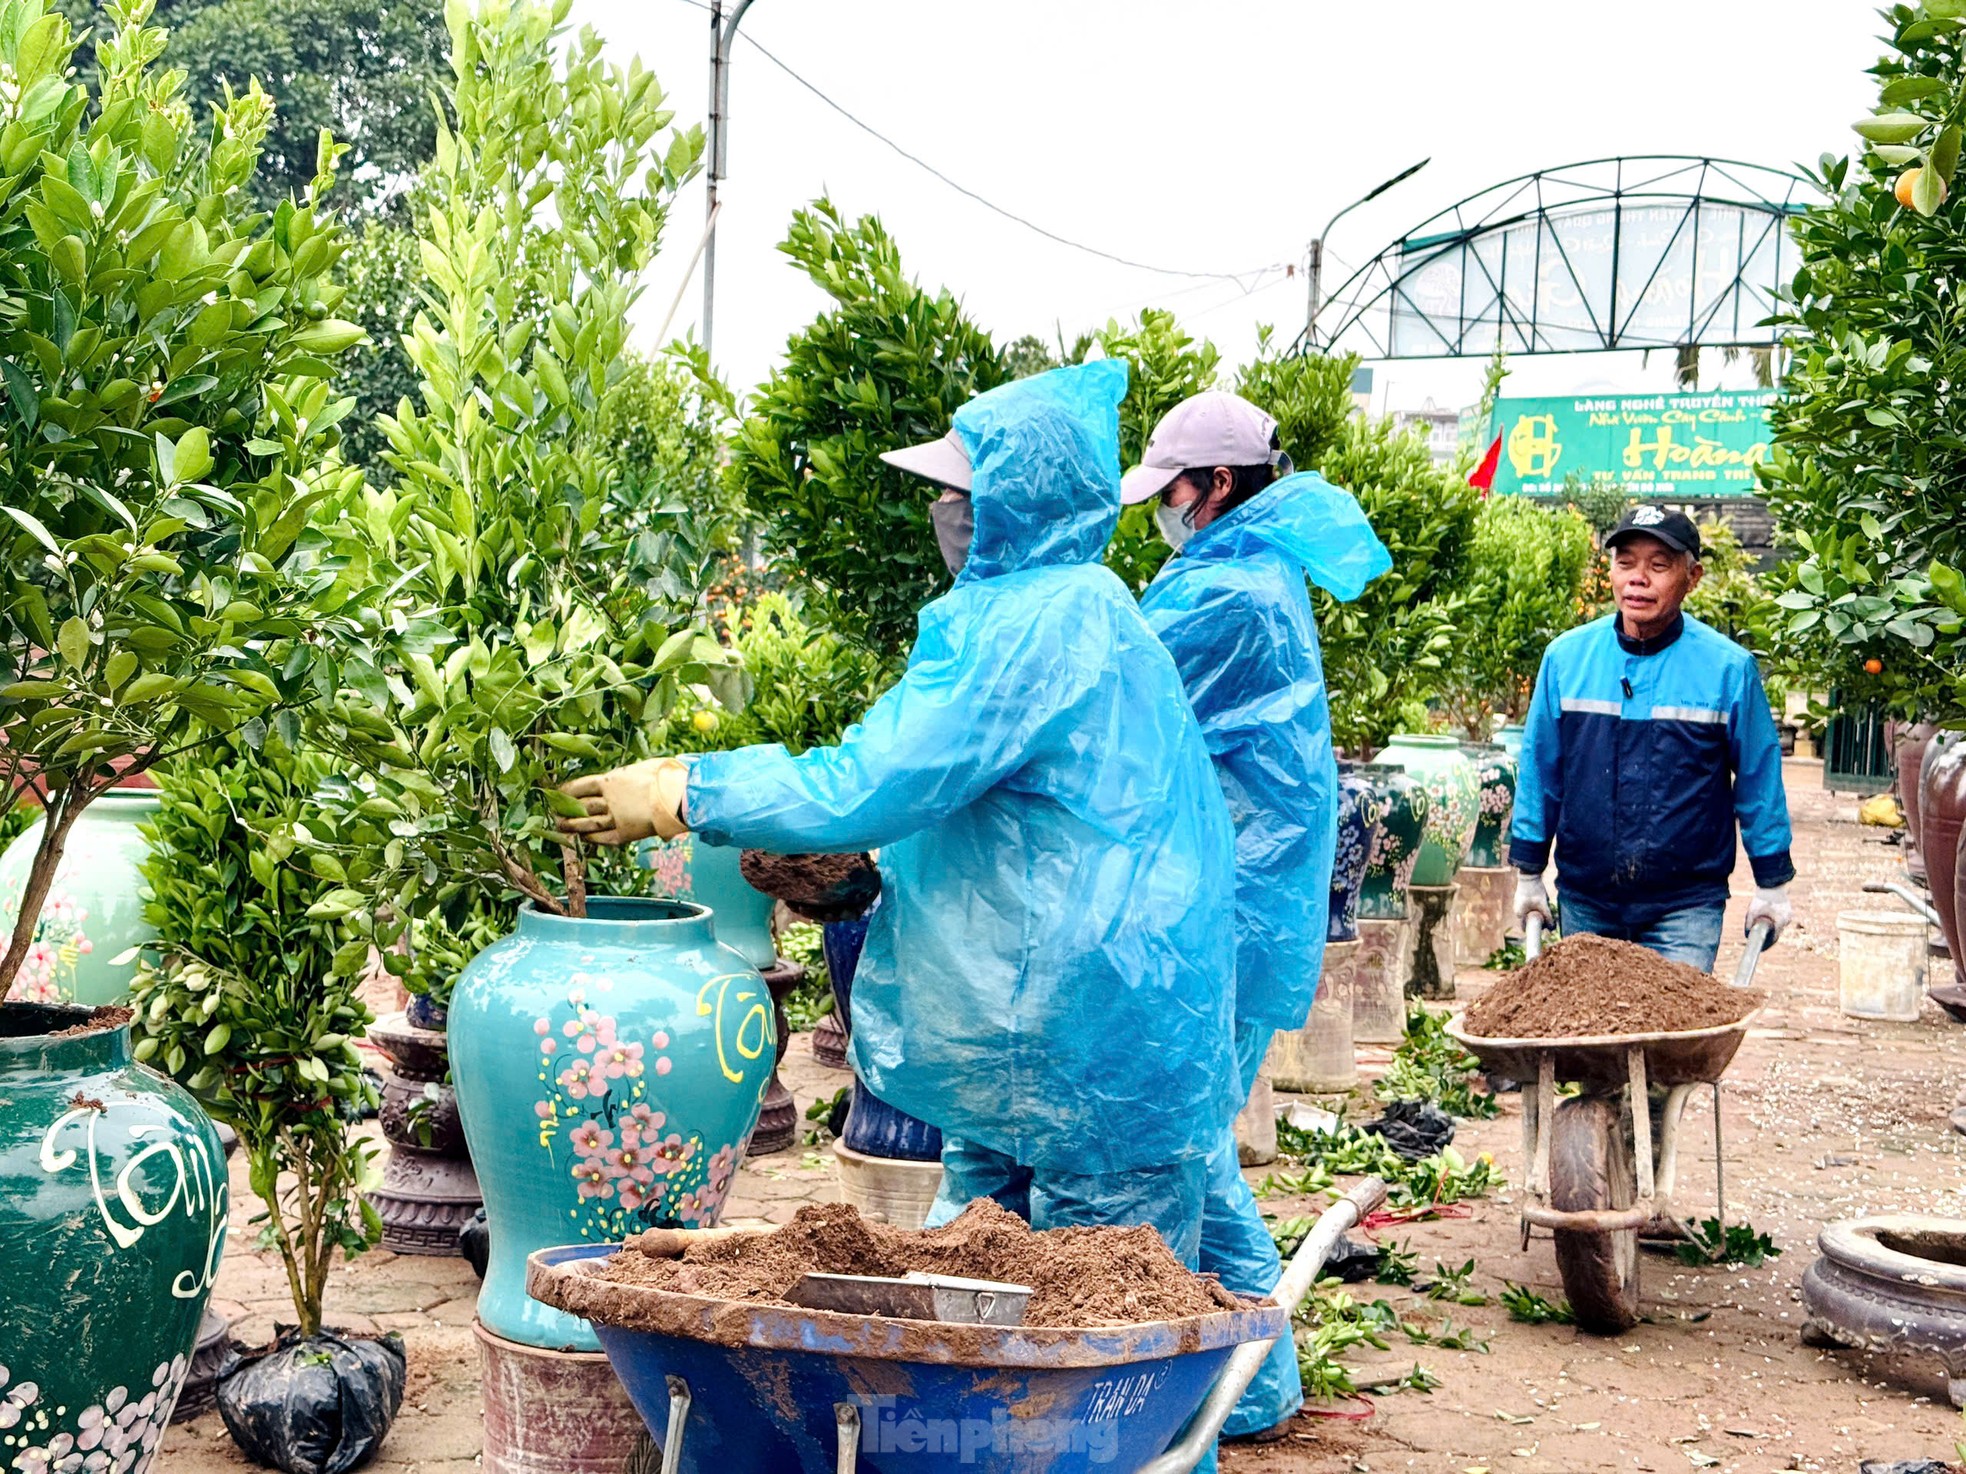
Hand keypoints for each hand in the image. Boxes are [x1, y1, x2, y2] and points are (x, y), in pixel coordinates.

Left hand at [557, 757, 689, 845]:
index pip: (581, 785)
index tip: (558, 792)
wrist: (678, 797)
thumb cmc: (666, 777)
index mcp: (612, 780)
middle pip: (581, 805)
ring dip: (573, 826)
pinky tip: (584, 838)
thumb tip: (636, 772)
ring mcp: (616, 817)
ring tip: (562, 828)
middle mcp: (609, 799)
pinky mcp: (625, 833)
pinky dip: (592, 838)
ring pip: (588, 823)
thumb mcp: (646, 766)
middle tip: (554, 813)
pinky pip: (603, 837)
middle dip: (566, 809)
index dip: (567, 790)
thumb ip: (633, 772)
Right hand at [1513, 872, 1552, 929]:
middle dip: (1540, 918)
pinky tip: (1542, 898)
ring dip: (1539, 911)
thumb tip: (1552, 929)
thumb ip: (1548, 917)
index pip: (1527, 927)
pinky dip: (1537, 905)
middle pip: (1530, 919)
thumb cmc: (1534, 891)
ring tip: (1545, 903)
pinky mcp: (1522, 898)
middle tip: (1548, 913)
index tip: (1545, 926)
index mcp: (1519, 914)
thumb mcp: (1543, 905)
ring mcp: (1518, 904)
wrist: (1529, 875)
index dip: (1537, 928)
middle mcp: (1517, 910)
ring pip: (1531, 912)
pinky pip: (1531, 906)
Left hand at [1745, 883, 1792, 943]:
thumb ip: (1749, 924)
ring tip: (1764, 930)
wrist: (1772, 885)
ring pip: (1780, 926)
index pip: (1775, 938)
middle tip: (1762, 942)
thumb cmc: (1762, 898)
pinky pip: (1781, 919)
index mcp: (1780, 921)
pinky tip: (1769, 920)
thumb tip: (1747, 935)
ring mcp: (1789, 915)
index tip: (1762, 949)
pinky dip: (1775, 921)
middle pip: (1777, 932)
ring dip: (1773, 928)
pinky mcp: (1789, 910)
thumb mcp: (1752, 912)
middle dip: (1770, 937)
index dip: (1768, 944)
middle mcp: (1787, 919)